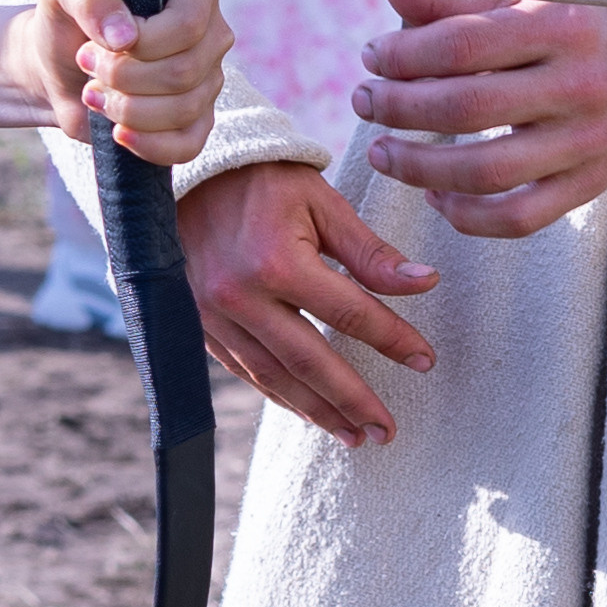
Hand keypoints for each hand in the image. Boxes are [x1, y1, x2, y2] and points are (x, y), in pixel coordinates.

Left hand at [24, 0, 231, 163]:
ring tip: (93, 92)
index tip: (95, 43)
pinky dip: (148, 145)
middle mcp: (210, 34)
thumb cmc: (63, 19)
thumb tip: (124, 36)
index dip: (141, 42)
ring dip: (125, 108)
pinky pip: (188, 145)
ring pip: (183, 109)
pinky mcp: (194, 121)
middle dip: (121, 77)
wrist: (54, 65)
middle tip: (86, 65)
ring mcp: (207, 80)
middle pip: (183, 71)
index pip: (187, 25)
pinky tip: (116, 132)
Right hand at [180, 160, 439, 446]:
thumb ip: (369, 251)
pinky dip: (277, 393)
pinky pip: (241, 368)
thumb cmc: (259, 180)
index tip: (425, 361)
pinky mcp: (195, 319)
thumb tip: (424, 284)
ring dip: (316, 410)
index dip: (394, 340)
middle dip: (353, 401)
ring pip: (273, 376)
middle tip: (388, 431)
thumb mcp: (320, 202)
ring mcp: (212, 312)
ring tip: (354, 435)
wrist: (181, 171)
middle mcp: (240, 295)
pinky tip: (305, 409)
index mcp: (276, 262)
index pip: (350, 315)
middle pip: (310, 362)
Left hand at [352, 0, 606, 235]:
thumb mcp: (509, 0)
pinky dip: (467, 215)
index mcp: (561, 26)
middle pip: (464, 108)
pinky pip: (519, 218)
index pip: (461, 44)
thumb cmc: (554, 27)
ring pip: (485, 172)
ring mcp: (589, 142)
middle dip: (396, 107)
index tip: (371, 57)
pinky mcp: (589, 185)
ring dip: (416, 167)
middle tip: (363, 100)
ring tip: (381, 151)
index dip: (402, 54)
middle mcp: (582, 85)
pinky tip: (433, 193)